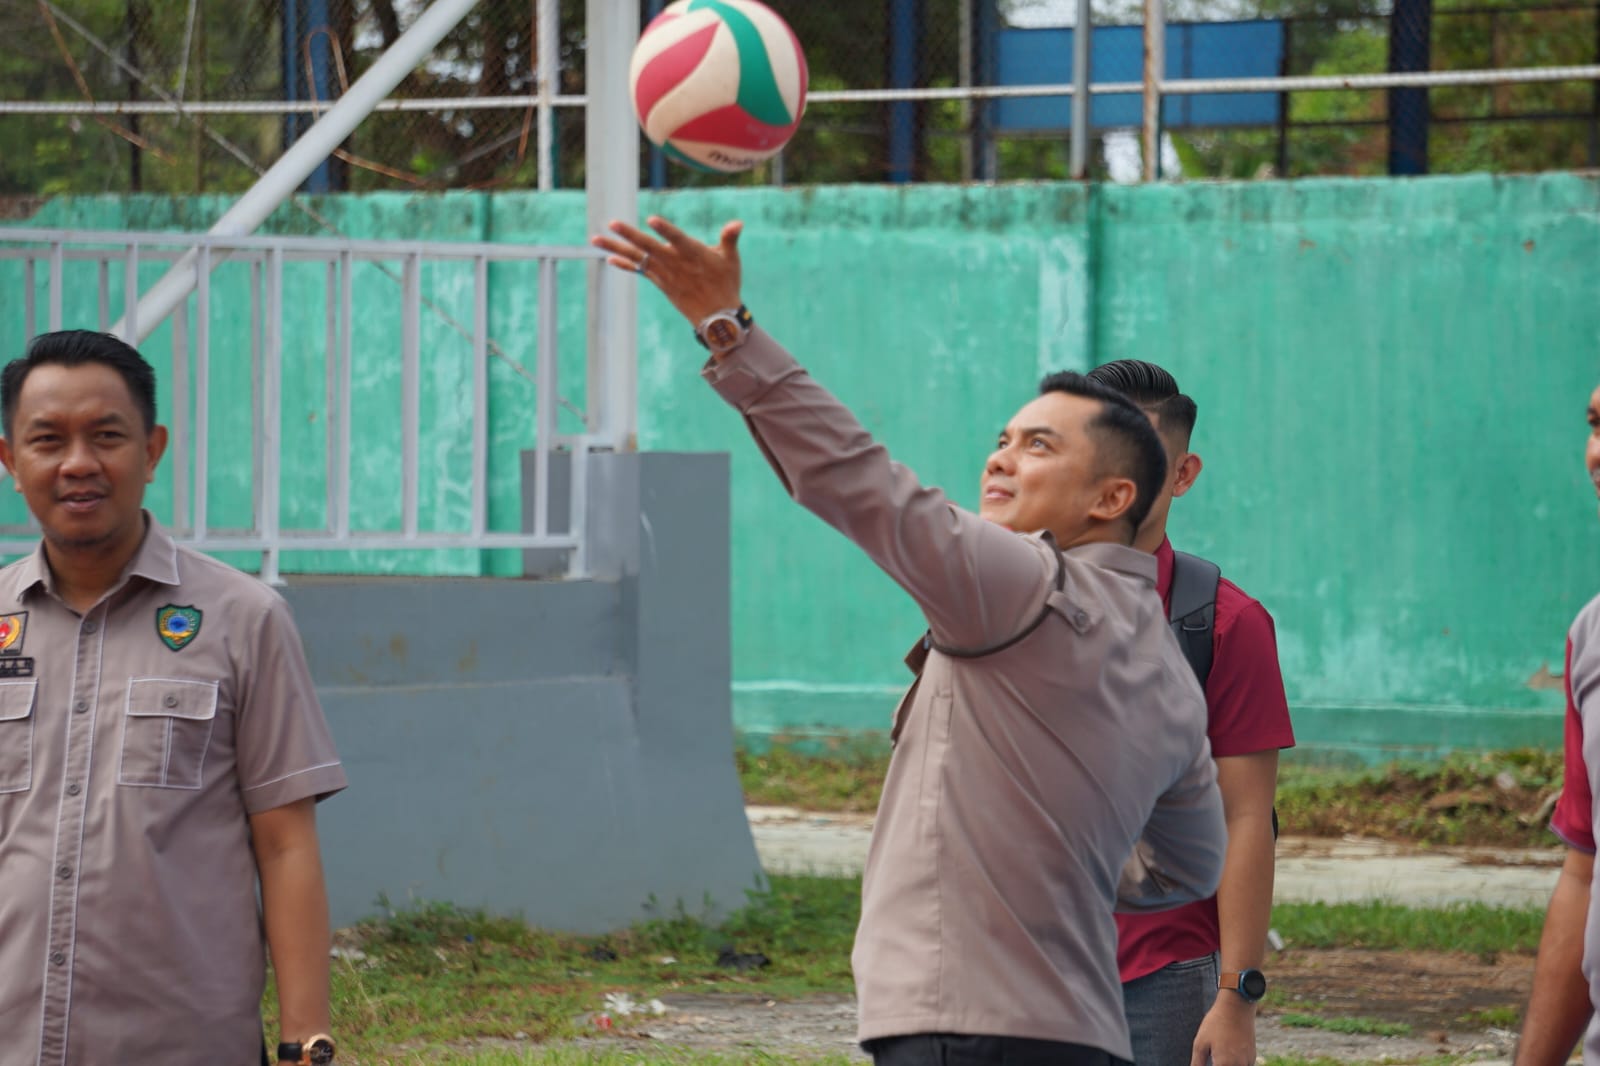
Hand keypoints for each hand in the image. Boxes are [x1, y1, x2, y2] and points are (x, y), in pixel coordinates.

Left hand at [591, 215, 743, 327]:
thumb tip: (738, 223)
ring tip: (595, 238)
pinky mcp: (661, 283)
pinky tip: (609, 257)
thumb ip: (729, 238)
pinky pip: (639, 271)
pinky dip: (624, 264)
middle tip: (612, 223)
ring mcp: (665, 274)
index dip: (665, 230)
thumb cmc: (727, 284)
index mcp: (693, 254)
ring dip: (615, 247)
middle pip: (649, 246)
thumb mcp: (731, 259)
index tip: (652, 220)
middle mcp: (675, 264)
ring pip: (637, 257)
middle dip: (630, 235)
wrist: (717, 317)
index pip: (677, 239)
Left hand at [1190, 991, 1255, 1065]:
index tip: (1209, 1061)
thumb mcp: (1200, 1042)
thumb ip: (1197, 1063)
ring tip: (1218, 1055)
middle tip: (1212, 1057)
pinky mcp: (1253, 1057)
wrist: (1237, 1007)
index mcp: (1223, 1064)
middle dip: (1218, 1065)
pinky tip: (1228, 1055)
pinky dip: (1236, 1064)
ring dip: (1227, 1065)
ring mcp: (1247, 1062)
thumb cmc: (1216, 1024)